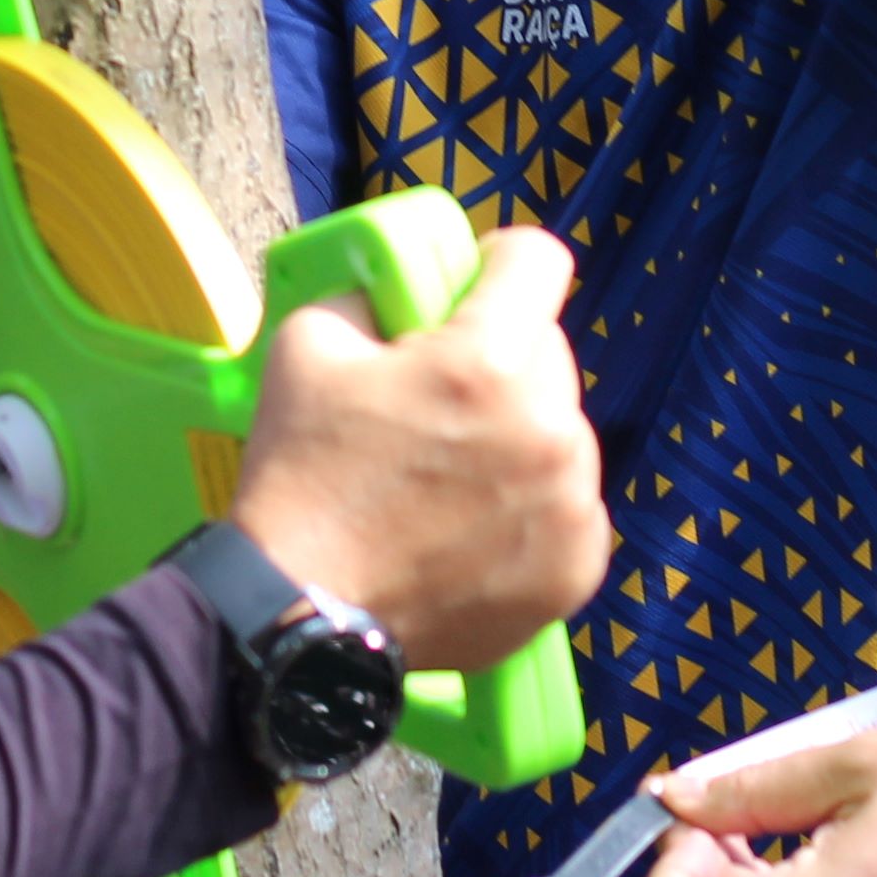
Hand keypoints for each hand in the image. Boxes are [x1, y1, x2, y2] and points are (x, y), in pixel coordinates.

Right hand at [226, 227, 605, 666]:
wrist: (299, 615)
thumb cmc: (302, 476)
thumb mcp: (308, 344)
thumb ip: (369, 293)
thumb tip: (399, 282)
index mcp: (489, 362)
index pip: (541, 260)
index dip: (497, 264)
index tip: (470, 289)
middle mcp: (550, 429)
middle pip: (548, 353)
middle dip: (500, 361)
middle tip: (438, 402)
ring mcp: (572, 507)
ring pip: (561, 432)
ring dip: (519, 437)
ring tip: (451, 479)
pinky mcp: (576, 570)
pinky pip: (570, 507)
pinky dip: (532, 508)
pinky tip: (473, 529)